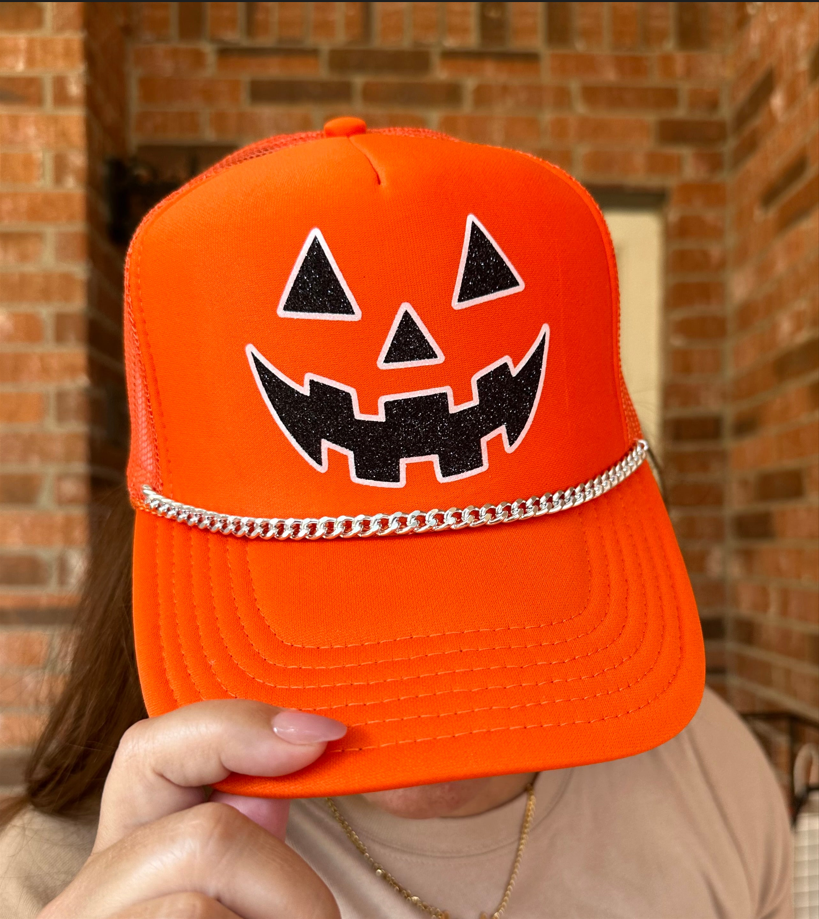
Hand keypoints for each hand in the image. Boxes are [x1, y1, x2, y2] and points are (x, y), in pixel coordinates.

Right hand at [38, 700, 346, 918]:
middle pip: (204, 836)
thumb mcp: (231, 902)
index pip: (151, 751)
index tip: (322, 737)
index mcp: (121, 861)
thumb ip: (243, 844)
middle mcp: (84, 904)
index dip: (238, 728)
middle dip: (290, 885)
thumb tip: (277, 779)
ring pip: (203, 908)